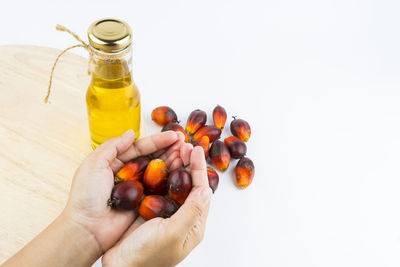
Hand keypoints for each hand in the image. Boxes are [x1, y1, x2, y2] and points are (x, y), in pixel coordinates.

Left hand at [62, 130, 185, 253]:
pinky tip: (182, 171)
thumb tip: (131, 132)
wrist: (88, 229)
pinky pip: (161, 189)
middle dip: (169, 149)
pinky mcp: (145, 203)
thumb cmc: (86, 197)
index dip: (157, 141)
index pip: (140, 147)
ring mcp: (138, 188)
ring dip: (173, 162)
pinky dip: (172, 180)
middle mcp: (129, 174)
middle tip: (184, 143)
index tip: (173, 136)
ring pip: (159, 171)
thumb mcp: (94, 164)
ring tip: (186, 153)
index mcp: (116, 162)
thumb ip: (113, 146)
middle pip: (153, 157)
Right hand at [102, 145, 212, 266]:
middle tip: (183, 144)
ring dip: (174, 166)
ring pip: (173, 185)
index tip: (195, 149)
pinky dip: (159, 175)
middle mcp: (182, 218)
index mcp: (193, 225)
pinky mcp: (150, 212)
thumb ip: (192, 212)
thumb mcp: (173, 234)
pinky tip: (155, 163)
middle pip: (189, 185)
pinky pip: (158, 190)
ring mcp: (166, 215)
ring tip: (172, 148)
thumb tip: (207, 190)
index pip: (201, 191)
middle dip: (188, 163)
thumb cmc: (147, 257)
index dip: (198, 168)